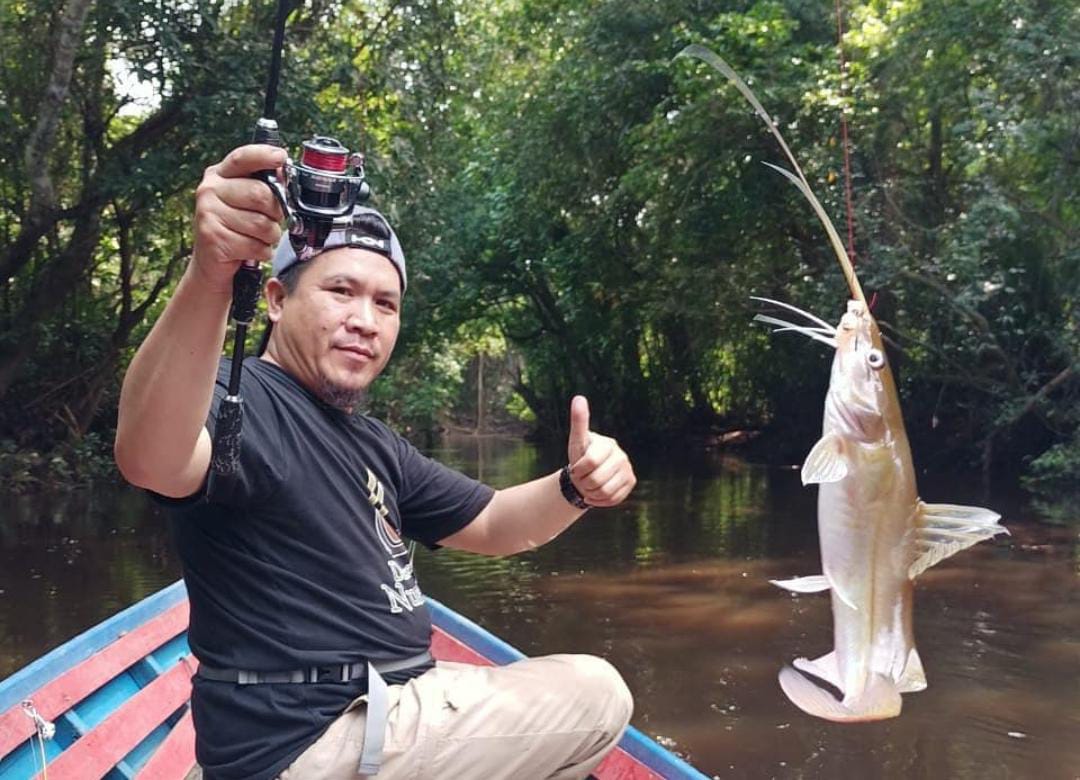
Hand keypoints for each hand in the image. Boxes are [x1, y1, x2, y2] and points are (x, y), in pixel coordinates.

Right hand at [191, 144, 285, 293]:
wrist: (211, 264)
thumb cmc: (237, 229)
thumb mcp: (247, 202)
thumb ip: (263, 186)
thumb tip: (284, 173)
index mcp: (219, 175)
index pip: (243, 158)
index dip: (263, 155)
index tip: (281, 157)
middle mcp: (209, 190)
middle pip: (260, 194)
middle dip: (275, 212)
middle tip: (272, 220)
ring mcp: (208, 213)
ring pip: (261, 224)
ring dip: (270, 236)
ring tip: (260, 238)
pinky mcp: (212, 238)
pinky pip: (255, 245)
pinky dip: (262, 252)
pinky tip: (252, 251)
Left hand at [567, 395, 635, 507]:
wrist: (588, 474)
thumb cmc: (580, 456)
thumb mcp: (577, 440)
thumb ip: (579, 421)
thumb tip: (579, 397)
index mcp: (608, 444)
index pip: (589, 462)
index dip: (578, 470)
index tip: (575, 469)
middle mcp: (621, 455)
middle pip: (596, 480)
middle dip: (584, 483)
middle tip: (582, 479)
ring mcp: (628, 469)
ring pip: (605, 491)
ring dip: (591, 494)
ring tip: (588, 487)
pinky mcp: (631, 482)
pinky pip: (614, 499)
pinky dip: (600, 501)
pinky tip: (595, 495)